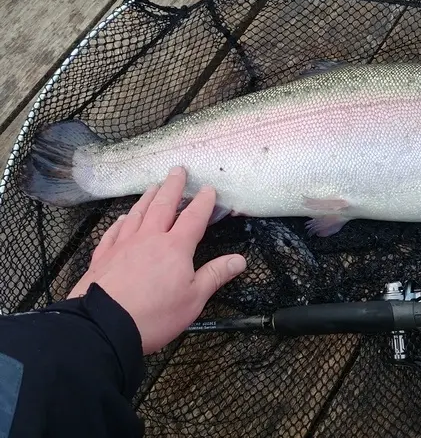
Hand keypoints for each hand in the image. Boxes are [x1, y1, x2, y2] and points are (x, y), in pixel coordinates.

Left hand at [68, 166, 246, 354]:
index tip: (209, 189)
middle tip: (178, 170)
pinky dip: (120, 221)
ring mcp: (124, 245)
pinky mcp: (104, 256)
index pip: (193, 217)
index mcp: (175, 247)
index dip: (203, 202)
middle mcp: (149, 238)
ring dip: (147, 198)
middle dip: (173, 186)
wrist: (104, 326)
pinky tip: (123, 217)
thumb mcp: (194, 299)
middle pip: (163, 205)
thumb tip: (240, 260)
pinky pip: (113, 232)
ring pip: (138, 213)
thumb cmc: (154, 315)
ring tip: (153, 186)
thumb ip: (216, 275)